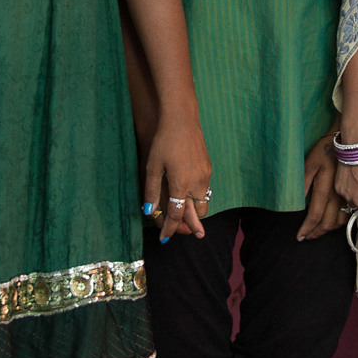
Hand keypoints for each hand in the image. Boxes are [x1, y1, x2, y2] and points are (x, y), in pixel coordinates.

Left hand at [145, 109, 210, 242]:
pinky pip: (206, 190)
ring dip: (196, 211)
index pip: (176, 215)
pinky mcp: (208, 168)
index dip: (170, 229)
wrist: (182, 119)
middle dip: (191, 225)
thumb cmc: (164, 141)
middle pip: (197, 214)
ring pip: (204, 203)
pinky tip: (190, 194)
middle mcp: (196, 183)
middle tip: (187, 233)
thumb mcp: (152, 166)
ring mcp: (205, 175)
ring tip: (188, 215)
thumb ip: (151, 191)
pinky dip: (198, 197)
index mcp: (181, 184)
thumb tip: (149, 212)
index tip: (164, 238)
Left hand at [297, 136, 345, 239]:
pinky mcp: (355, 195)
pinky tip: (332, 221)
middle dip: (316, 233)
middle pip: (328, 223)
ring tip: (318, 231)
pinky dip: (340, 222)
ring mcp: (349, 197)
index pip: (315, 216)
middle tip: (307, 236)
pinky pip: (349, 215)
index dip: (307, 229)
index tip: (300, 236)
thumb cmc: (326, 150)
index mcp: (325, 189)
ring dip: (328, 230)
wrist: (349, 142)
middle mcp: (338, 197)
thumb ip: (303, 183)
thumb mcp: (310, 163)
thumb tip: (296, 202)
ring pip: (340, 222)